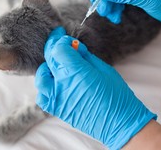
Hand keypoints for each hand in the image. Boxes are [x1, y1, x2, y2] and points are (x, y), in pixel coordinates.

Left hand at [35, 27, 155, 148]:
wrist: (119, 122)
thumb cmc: (116, 94)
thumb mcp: (103, 68)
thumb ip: (85, 56)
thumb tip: (74, 46)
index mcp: (75, 71)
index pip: (58, 49)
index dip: (61, 40)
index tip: (66, 37)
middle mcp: (62, 84)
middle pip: (49, 58)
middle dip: (54, 46)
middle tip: (59, 38)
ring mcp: (57, 98)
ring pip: (41, 76)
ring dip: (48, 66)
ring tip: (59, 64)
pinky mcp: (57, 109)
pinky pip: (43, 95)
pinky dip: (45, 86)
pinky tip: (55, 82)